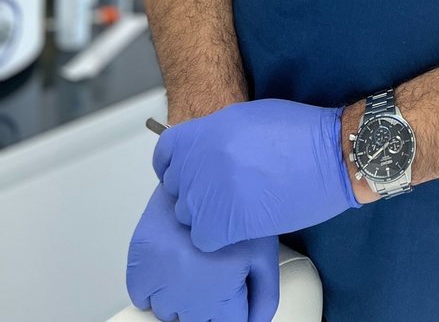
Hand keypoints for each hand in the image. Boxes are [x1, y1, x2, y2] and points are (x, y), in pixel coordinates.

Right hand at [127, 183, 278, 321]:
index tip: (231, 294)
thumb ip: (263, 299)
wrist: (214, 165)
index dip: (230, 310)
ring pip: (165, 309)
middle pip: (190, 320)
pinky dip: (154, 286)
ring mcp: (157, 272)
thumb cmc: (244, 208)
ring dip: (180, 295)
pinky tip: (175, 262)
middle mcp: (183, 288)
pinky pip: (141, 294)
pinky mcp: (139, 255)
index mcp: (217, 291)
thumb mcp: (266, 255)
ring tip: (197, 262)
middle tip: (216, 270)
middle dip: (205, 303)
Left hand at [154, 98, 359, 250]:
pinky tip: (240, 221)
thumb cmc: (299, 133)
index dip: (177, 164)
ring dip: (208, 213)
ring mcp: (212, 192)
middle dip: (197, 189)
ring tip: (238, 204)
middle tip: (226, 188)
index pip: (165, 153)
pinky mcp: (227, 223)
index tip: (189, 171)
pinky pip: (203, 238)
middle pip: (177, 186)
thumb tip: (199, 154)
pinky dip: (218, 235)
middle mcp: (202, 160)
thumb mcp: (246, 118)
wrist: (331, 155)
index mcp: (207, 130)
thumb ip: (215, 136)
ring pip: (188, 215)